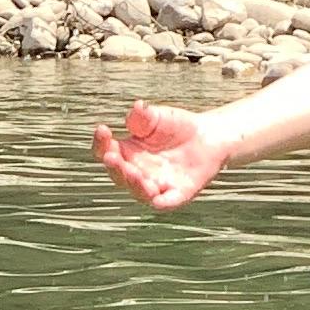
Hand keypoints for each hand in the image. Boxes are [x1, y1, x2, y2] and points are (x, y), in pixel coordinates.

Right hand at [93, 100, 232, 210]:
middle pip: (119, 175)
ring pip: (140, 192)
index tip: (103, 129)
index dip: (101, 143)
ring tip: (133, 172)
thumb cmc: (177, 127)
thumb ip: (145, 116)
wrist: (208, 136)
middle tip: (112, 156)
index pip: (106, 151)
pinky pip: (167, 202)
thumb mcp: (159, 117)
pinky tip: (158, 199)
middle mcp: (137, 173)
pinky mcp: (178, 194)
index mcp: (127, 153)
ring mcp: (157, 185)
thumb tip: (138, 107)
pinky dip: (162, 203)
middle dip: (115, 167)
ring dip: (134, 184)